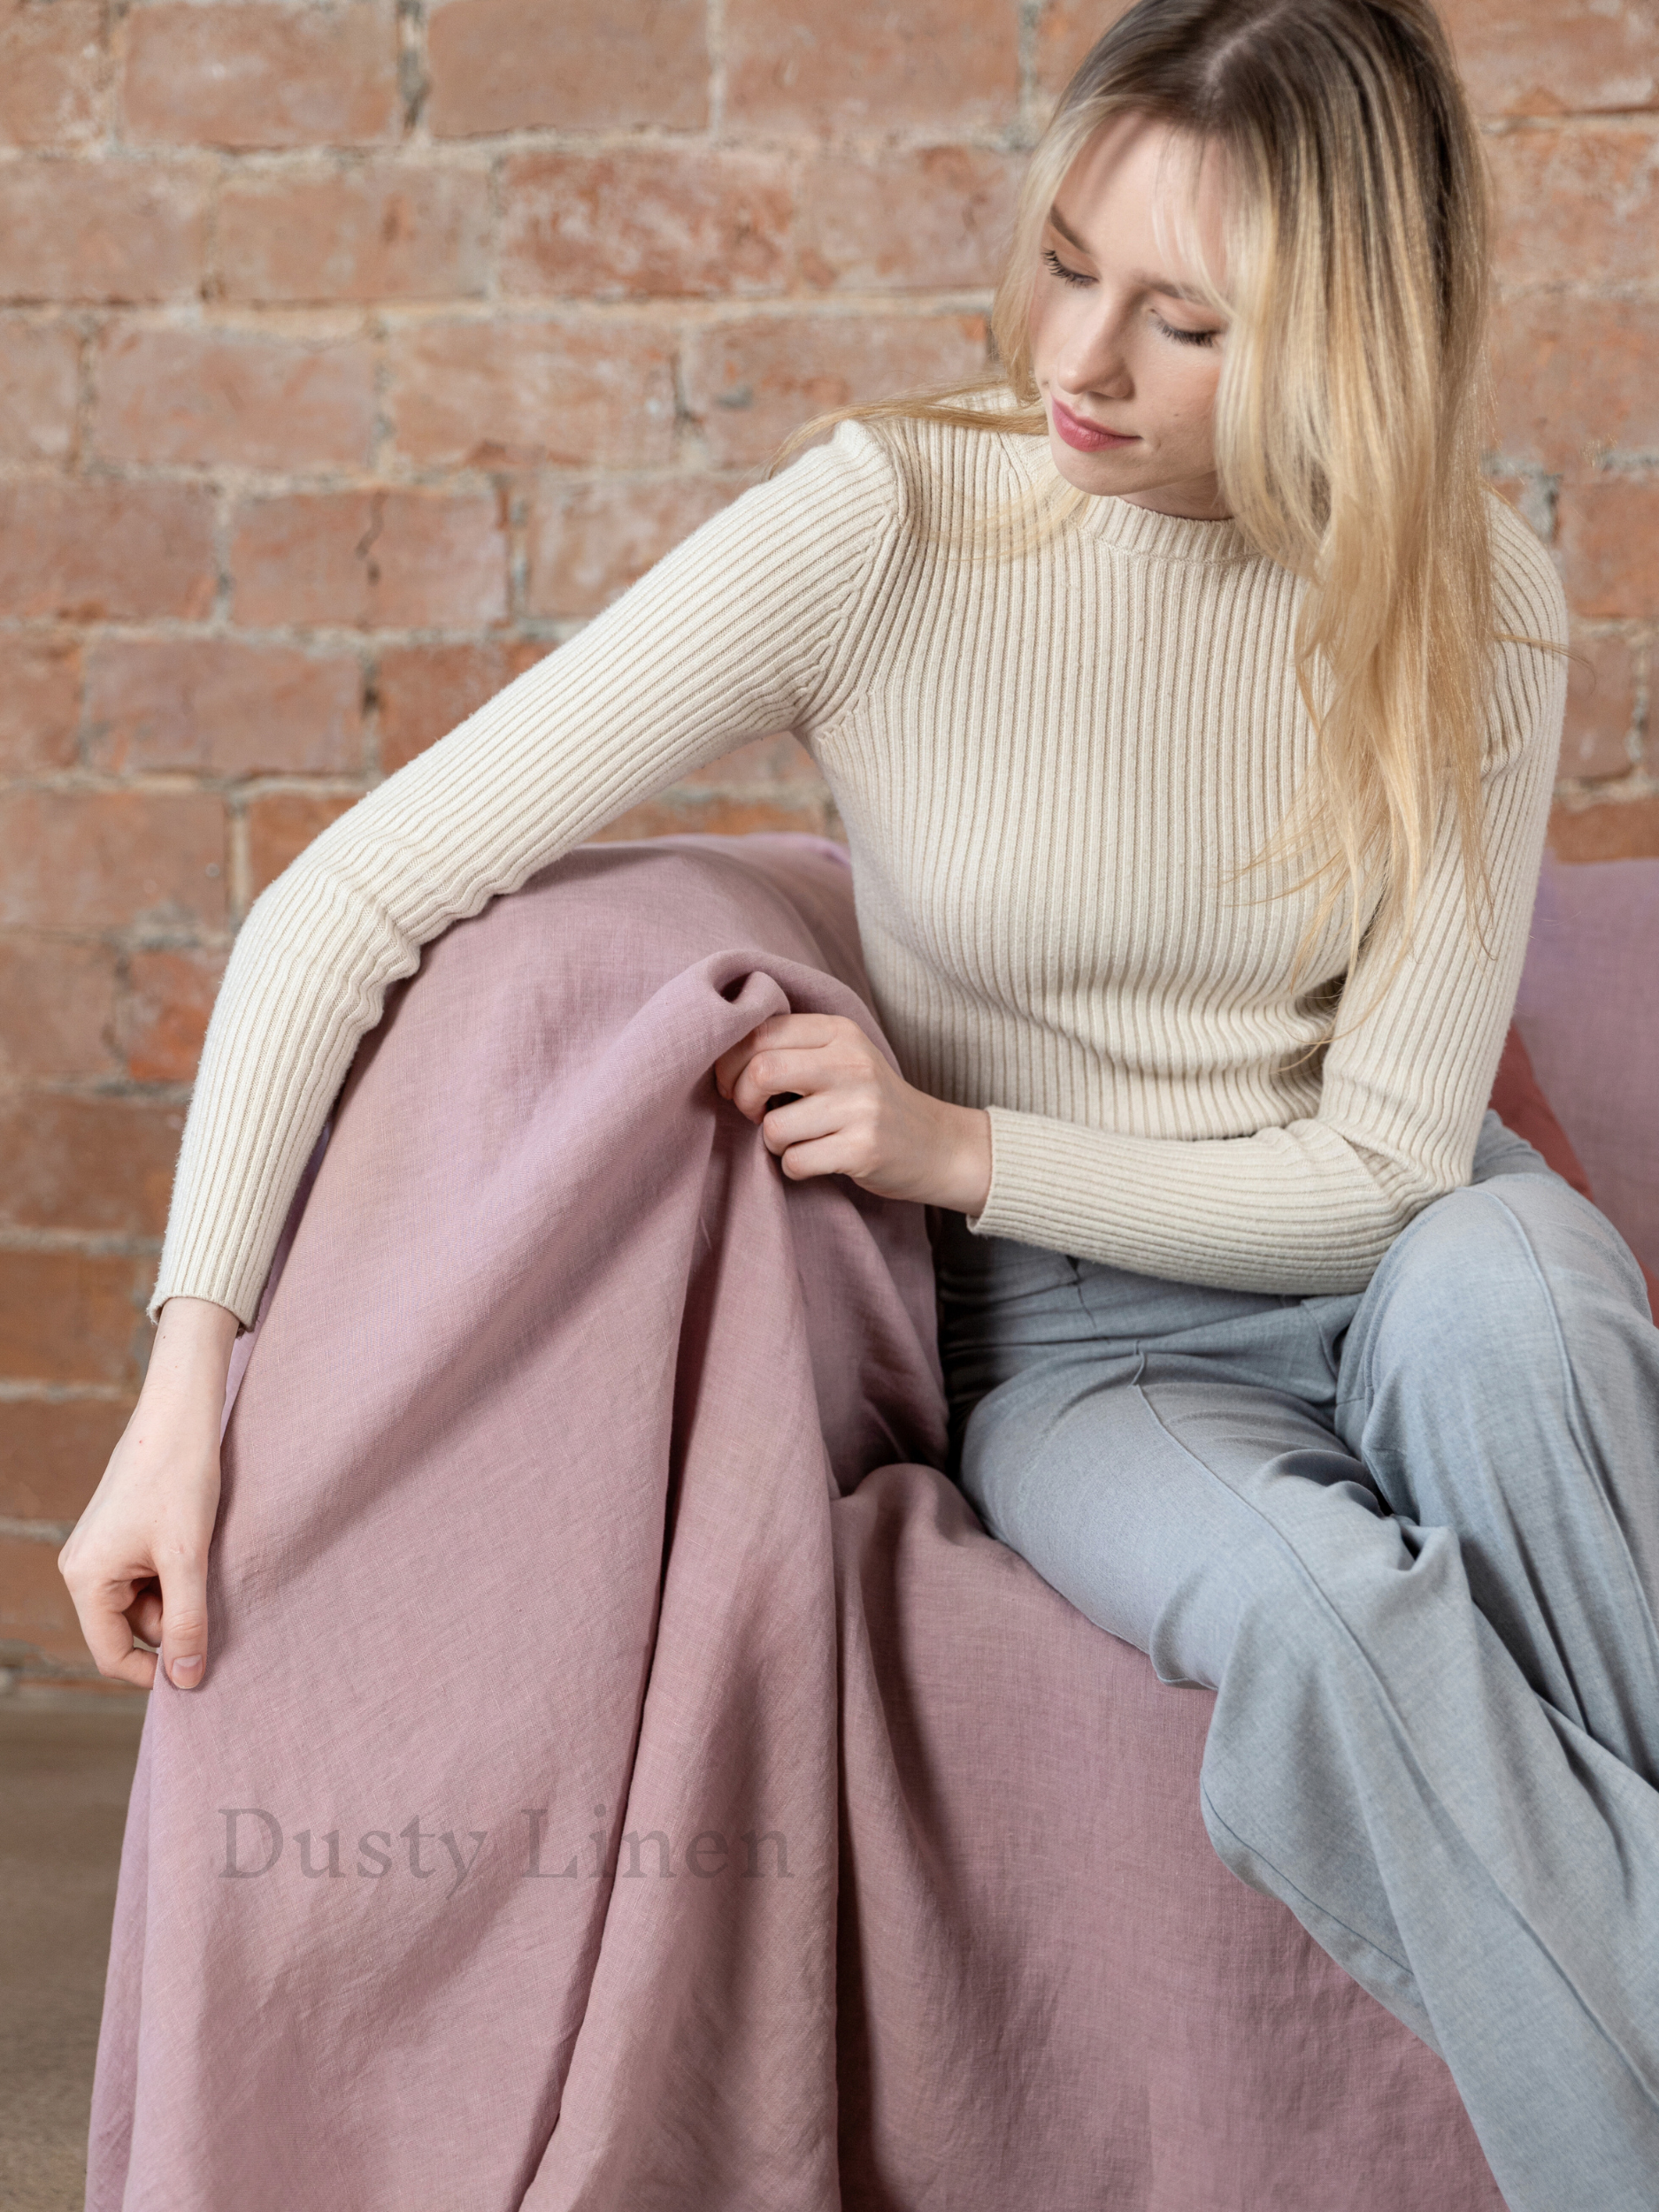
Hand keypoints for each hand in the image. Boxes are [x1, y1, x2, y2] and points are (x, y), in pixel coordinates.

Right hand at [57, 1295, 239, 1691]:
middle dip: (171, 1623)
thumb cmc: (180, 1480)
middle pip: (128, 1627)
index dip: (152, 1670)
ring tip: (204, 1561)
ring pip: (141, 1602)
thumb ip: (188, 1622)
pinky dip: (173, 1575)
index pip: (111, 1652)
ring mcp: (98, 1550)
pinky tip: (196, 1549)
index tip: (198, 1669)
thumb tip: (186, 1682)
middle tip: (211, 1594)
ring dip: (176, 1596)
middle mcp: (82, 1567)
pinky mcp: (118, 1535)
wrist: (180, 1415)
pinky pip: (144, 1576)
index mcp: (85, 1578)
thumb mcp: (188, 1558)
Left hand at [713, 1012, 991, 1214]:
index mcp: (840, 1032)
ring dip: (772, 1142)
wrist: (937, 1145)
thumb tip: (722, 1059)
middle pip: (761, 1071)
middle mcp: (852, 1063)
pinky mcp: (864, 1149)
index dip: (730, 1062)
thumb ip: (794, 1049)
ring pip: (775, 1126)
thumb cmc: (872, 1102)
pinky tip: (814, 1160)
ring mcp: (860, 1107)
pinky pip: (796, 1162)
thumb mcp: (843, 1059)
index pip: (761, 1032)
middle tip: (754, 1113)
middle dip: (741, 1099)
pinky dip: (793, 1167)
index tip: (732, 1084)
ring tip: (793, 1140)